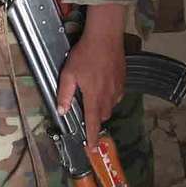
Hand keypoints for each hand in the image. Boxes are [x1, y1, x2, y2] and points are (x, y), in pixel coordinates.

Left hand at [56, 3, 126, 128]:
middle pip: (102, 116)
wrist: (105, 37)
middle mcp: (108, 96)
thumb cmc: (85, 54)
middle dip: (95, 118)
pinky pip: (116, 96)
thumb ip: (64, 94)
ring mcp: (118, 88)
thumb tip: (62, 111)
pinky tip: (102, 85)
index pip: (93, 123)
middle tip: (85, 111)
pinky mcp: (123, 81)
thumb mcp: (68, 73)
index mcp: (93, 97)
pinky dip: (109, 97)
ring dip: (101, 107)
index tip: (92, 149)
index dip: (92, 138)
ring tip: (92, 94)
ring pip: (110, 106)